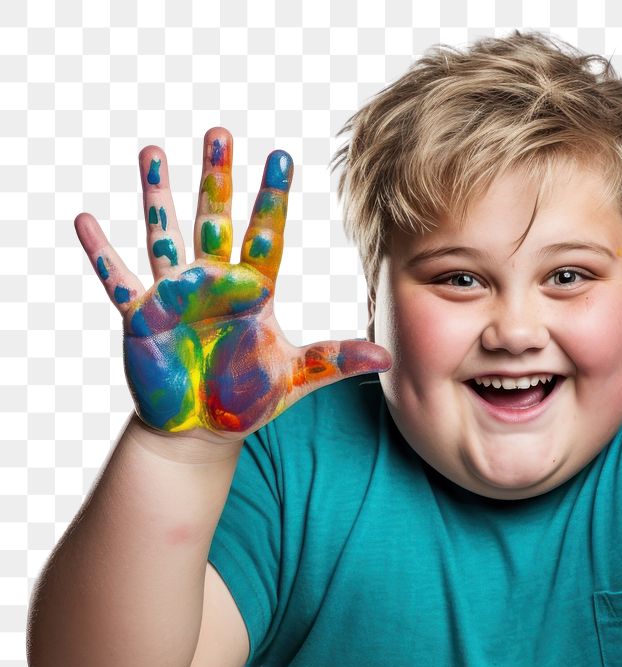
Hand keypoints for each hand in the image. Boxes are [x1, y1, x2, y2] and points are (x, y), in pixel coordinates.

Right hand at [74, 127, 390, 440]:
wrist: (201, 430)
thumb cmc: (246, 398)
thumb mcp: (295, 377)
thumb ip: (335, 361)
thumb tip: (386, 358)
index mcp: (252, 291)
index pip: (265, 235)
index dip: (271, 198)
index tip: (280, 156)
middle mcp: (213, 283)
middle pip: (215, 220)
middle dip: (216, 178)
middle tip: (219, 132)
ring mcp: (175, 296)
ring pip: (166, 236)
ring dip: (158, 197)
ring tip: (153, 152)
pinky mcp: (141, 317)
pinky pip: (118, 280)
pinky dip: (102, 254)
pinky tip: (86, 221)